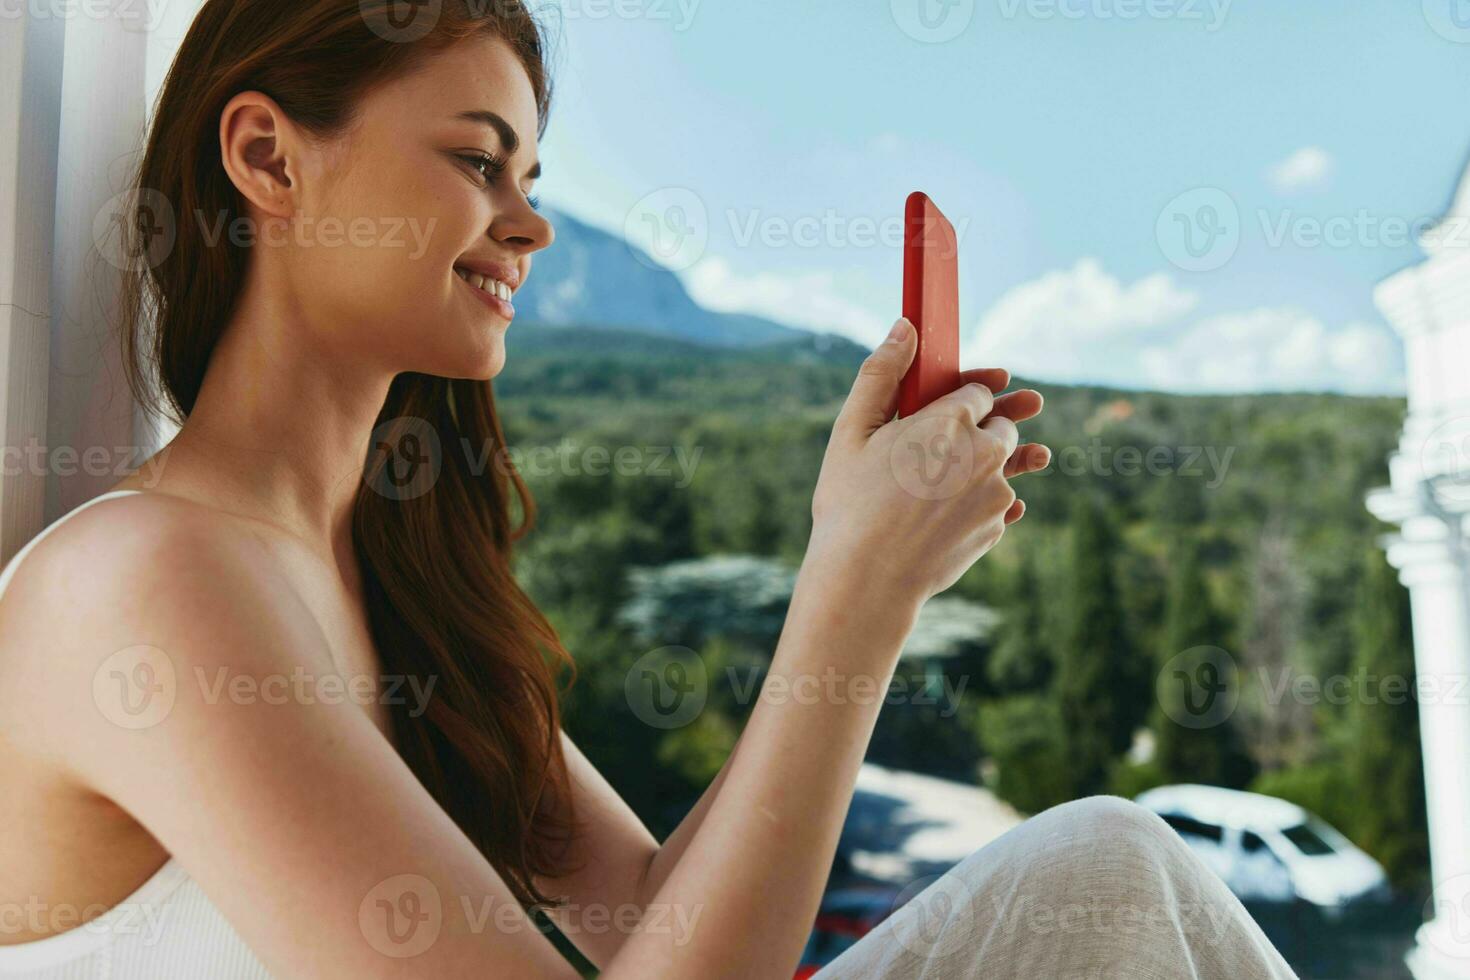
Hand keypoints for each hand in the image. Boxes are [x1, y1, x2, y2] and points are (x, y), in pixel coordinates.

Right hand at [807, 317, 1048, 608]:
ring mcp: (996, 493)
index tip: (956, 403)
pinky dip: (987, 501)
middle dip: (989, 425)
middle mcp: (984, 452)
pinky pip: (1001, 504)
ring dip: (1000, 462)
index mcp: (950, 420)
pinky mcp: (997, 527)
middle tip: (978, 431)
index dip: (967, 393)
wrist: (867, 580)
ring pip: (1007, 466)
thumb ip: (881, 374)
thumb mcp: (852, 432)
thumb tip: (906, 326)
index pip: (979, 391)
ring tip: (1002, 464)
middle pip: (1003, 425)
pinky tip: (965, 508)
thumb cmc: (850, 503)